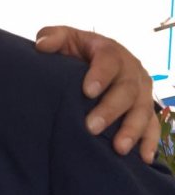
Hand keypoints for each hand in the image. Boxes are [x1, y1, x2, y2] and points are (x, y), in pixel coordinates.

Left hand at [36, 25, 158, 162]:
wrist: (94, 61)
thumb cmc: (77, 52)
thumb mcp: (66, 39)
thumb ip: (53, 36)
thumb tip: (42, 45)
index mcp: (110, 52)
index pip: (109, 61)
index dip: (100, 75)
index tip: (87, 91)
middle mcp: (131, 71)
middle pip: (126, 90)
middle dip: (111, 109)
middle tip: (92, 127)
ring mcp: (141, 91)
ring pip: (142, 110)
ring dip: (132, 130)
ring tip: (118, 148)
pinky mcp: (144, 108)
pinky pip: (152, 126)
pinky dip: (150, 142)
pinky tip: (144, 158)